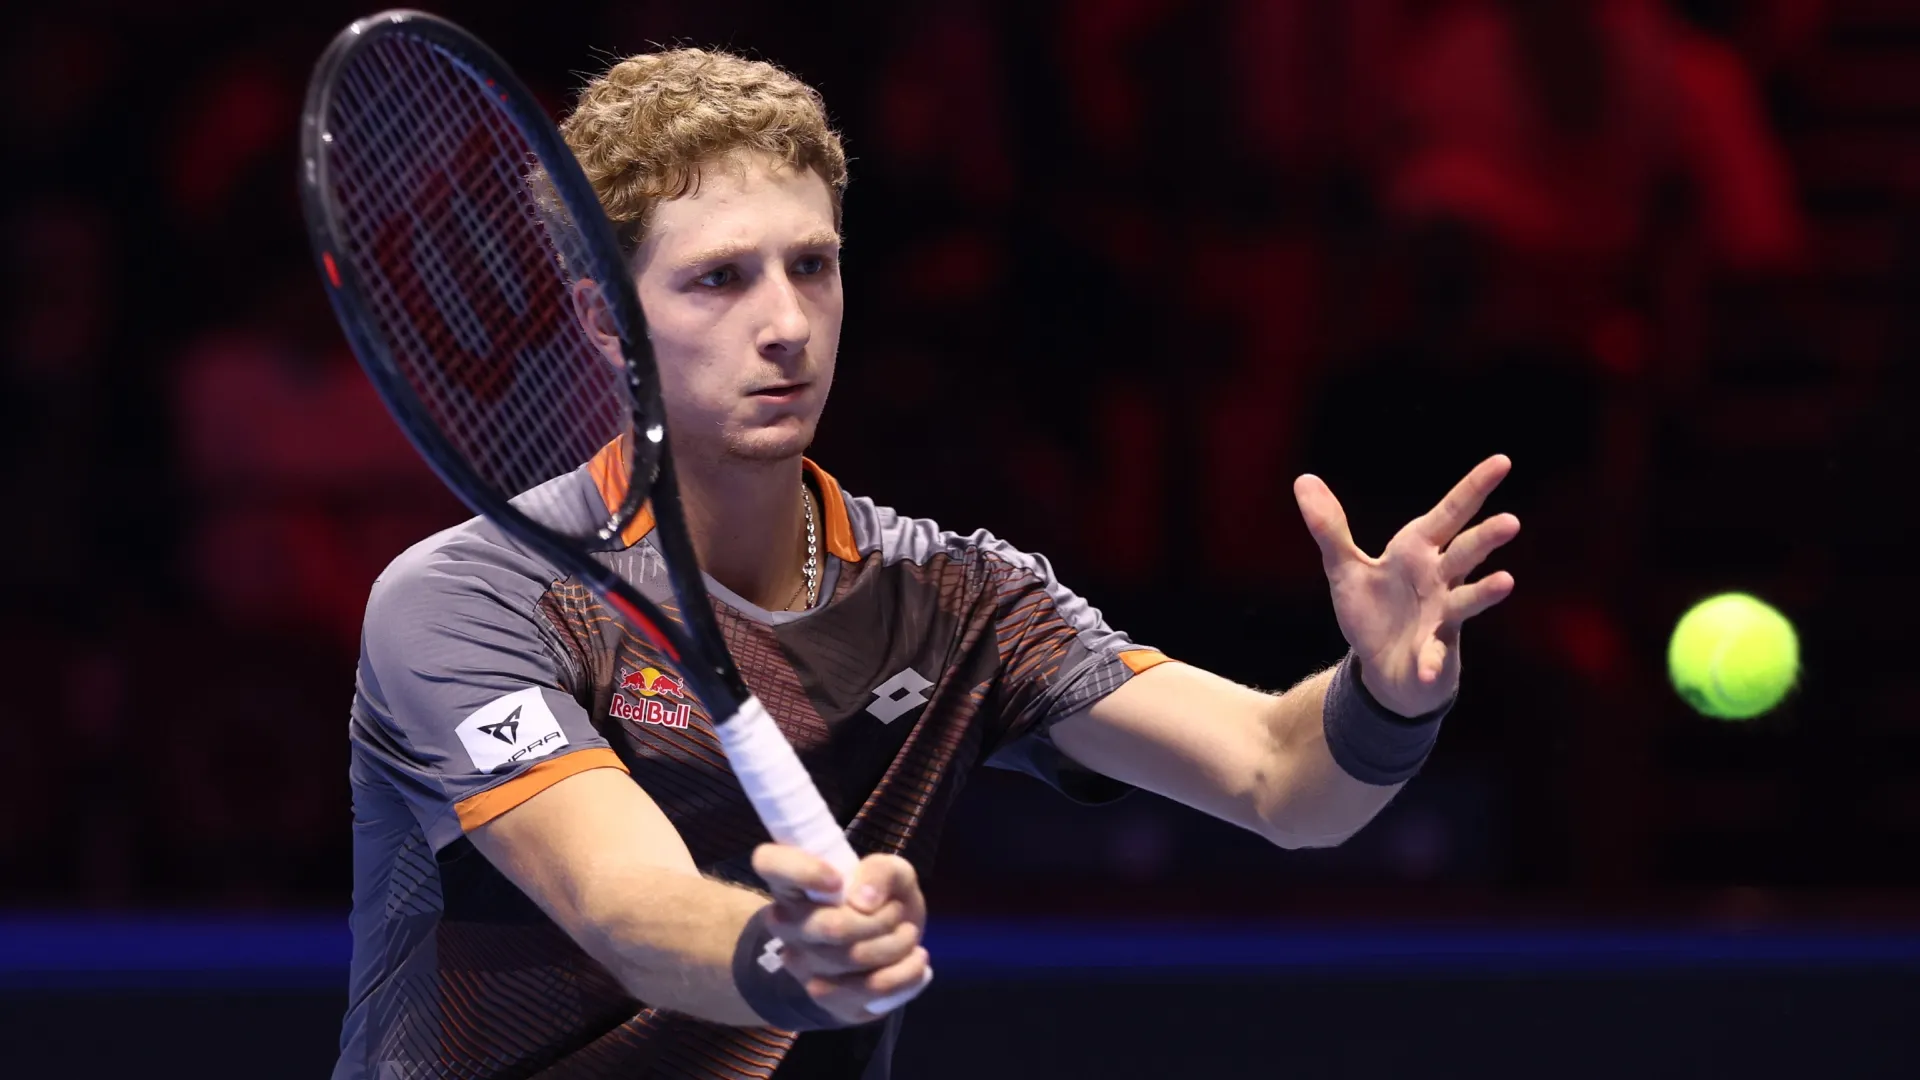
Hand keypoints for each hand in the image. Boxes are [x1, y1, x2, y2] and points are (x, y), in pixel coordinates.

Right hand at [751, 845, 931, 1023]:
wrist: (888, 949)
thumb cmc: (881, 899)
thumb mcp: (891, 873)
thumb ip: (881, 870)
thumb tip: (864, 900)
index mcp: (792, 882)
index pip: (769, 862)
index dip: (800, 869)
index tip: (837, 879)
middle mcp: (786, 925)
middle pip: (832, 926)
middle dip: (882, 918)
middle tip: (896, 911)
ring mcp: (802, 967)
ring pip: (856, 958)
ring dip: (898, 943)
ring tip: (907, 934)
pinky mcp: (829, 1000)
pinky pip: (873, 988)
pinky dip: (907, 972)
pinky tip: (915, 959)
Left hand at [1293, 454, 1519, 717]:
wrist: (1381, 668)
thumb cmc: (1373, 612)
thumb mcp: (1344, 568)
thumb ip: (1329, 528)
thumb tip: (1304, 479)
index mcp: (1418, 551)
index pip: (1450, 513)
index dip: (1474, 487)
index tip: (1503, 460)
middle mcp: (1439, 579)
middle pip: (1465, 552)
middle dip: (1486, 537)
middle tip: (1510, 521)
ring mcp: (1442, 616)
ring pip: (1468, 599)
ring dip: (1485, 592)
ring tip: (1506, 582)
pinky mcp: (1433, 652)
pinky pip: (1434, 654)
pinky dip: (1431, 661)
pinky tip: (1428, 668)